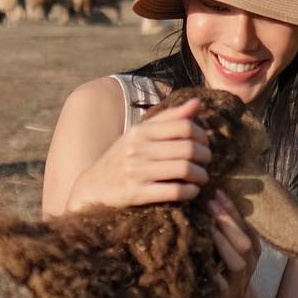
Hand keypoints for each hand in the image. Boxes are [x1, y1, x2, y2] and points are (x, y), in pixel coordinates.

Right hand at [69, 96, 210, 209]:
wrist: (92, 188)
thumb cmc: (121, 159)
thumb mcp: (139, 134)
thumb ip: (169, 118)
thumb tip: (197, 102)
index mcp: (140, 131)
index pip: (184, 126)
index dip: (202, 135)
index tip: (204, 144)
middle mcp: (138, 149)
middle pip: (188, 148)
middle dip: (205, 156)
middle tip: (205, 163)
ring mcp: (137, 172)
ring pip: (185, 169)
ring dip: (200, 176)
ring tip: (201, 178)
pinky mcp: (137, 194)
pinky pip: (175, 191)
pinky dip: (190, 192)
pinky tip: (190, 191)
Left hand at [206, 188, 260, 297]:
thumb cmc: (225, 269)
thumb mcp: (228, 246)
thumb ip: (224, 228)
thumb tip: (206, 198)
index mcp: (252, 247)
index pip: (244, 224)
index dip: (232, 208)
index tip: (217, 192)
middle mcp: (250, 262)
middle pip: (244, 240)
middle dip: (228, 221)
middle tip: (209, 204)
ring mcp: (239, 280)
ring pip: (237, 261)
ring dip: (224, 243)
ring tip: (209, 228)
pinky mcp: (226, 295)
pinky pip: (221, 285)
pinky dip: (212, 273)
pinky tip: (200, 261)